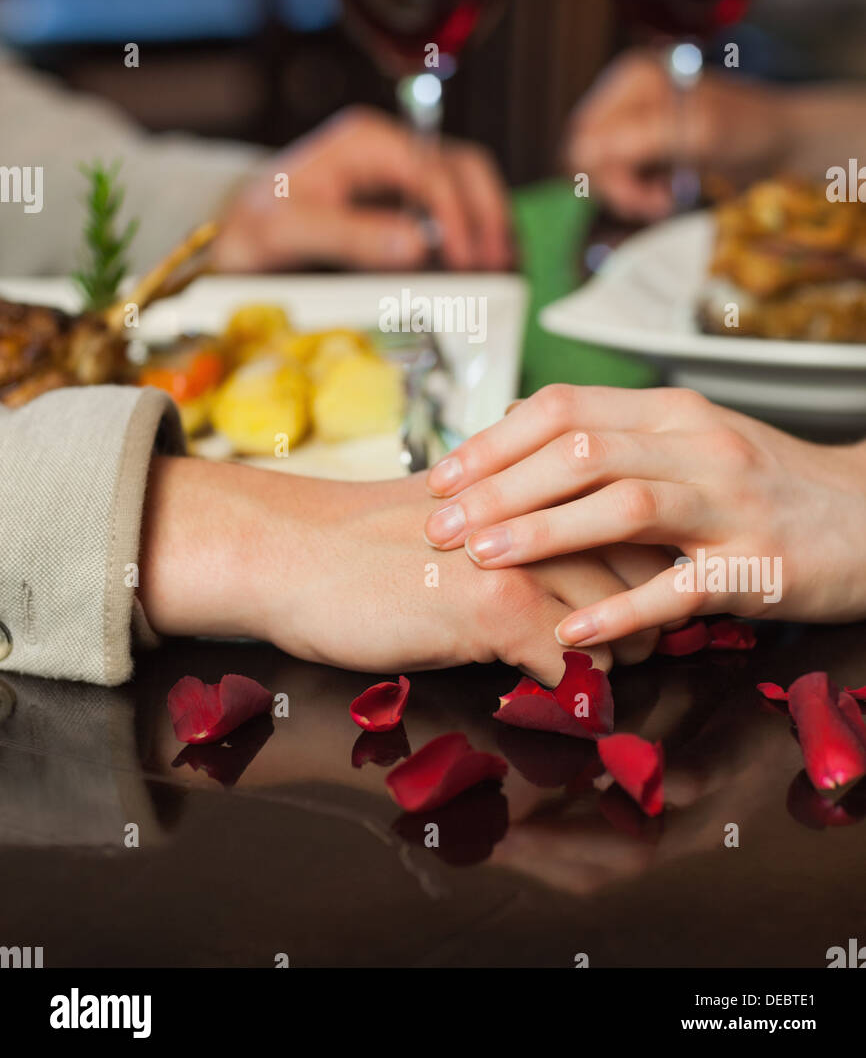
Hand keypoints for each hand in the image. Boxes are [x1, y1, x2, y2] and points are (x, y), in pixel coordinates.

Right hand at [138, 460, 664, 685]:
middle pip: (639, 566)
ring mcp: (518, 556)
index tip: (658, 594)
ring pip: (617, 616)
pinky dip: (578, 687)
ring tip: (614, 675)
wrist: (291, 554)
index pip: (625, 514)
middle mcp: (534, 509)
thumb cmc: (361, 541)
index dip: (650, 559)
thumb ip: (509, 520)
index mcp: (527, 479)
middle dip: (651, 611)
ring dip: (622, 654)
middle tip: (651, 643)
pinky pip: (572, 660)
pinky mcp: (493, 607)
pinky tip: (562, 695)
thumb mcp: (451, 515)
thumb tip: (559, 551)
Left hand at [212, 105, 511, 271]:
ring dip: (490, 222)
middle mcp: (390, 149)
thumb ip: (350, 236)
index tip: (468, 261)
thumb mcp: (288, 232)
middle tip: (497, 267)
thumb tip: (417, 246)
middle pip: (463, 169)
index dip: (457, 216)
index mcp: (365, 141)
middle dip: (487, 215)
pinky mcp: (405, 200)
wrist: (235, 237)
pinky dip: (476, 232)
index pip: (431, 170)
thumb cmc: (253, 228)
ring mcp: (401, 172)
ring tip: (502, 269)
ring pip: (468, 184)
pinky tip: (484, 265)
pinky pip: (456, 206)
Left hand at [424, 384, 865, 644]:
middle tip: (439, 525)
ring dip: (544, 532)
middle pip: (579, 452)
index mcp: (670, 413)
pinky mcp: (756, 568)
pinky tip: (570, 627)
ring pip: (623, 505)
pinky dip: (619, 607)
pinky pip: (679, 588)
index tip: (440, 477)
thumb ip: (611, 433)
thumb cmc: (764, 482)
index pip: (564, 409)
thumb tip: (516, 426)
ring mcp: (729, 506)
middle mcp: (697, 447)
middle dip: (498, 488)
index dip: (493, 442)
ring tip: (482, 558)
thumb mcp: (690, 438)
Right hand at [564, 51, 788, 220]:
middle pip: (587, 152)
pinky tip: (664, 194)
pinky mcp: (642, 143)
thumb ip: (638, 139)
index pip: (585, 133)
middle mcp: (625, 94)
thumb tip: (581, 151)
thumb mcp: (696, 133)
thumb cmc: (747, 130)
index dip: (603, 172)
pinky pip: (619, 175)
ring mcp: (632, 119)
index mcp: (633, 77)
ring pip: (601, 169)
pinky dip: (639, 192)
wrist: (780, 141)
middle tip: (655, 204)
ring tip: (663, 200)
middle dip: (618, 185)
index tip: (638, 198)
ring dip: (630, 193)